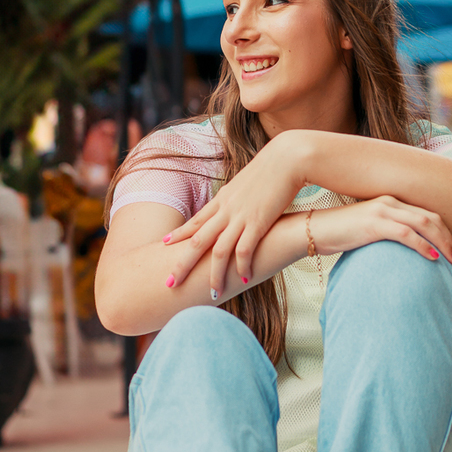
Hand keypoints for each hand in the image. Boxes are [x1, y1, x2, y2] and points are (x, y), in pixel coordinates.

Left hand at [160, 133, 304, 296]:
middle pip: (197, 241)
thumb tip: (237, 203)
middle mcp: (226, 209)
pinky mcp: (259, 222)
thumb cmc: (272, 168)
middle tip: (169, 283)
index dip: (179, 234)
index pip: (195, 221)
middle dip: (182, 264)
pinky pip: (245, 250)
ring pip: (219, 251)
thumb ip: (238, 197)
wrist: (288, 157)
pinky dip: (242, 267)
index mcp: (222, 199)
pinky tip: (244, 280)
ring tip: (212, 295)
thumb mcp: (247, 183)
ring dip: (214, 275)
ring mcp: (241, 216)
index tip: (164, 244)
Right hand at [312, 196, 451, 269]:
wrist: (312, 231)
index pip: (427, 214)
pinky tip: (432, 258)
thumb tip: (404, 253)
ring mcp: (382, 210)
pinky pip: (406, 234)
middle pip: (431, 218)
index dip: (445, 233)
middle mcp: (390, 202)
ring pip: (424, 224)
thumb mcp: (368, 230)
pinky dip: (423, 245)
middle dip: (449, 239)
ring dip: (442, 243)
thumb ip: (387, 234)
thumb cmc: (339, 234)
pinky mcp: (373, 223)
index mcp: (391, 202)